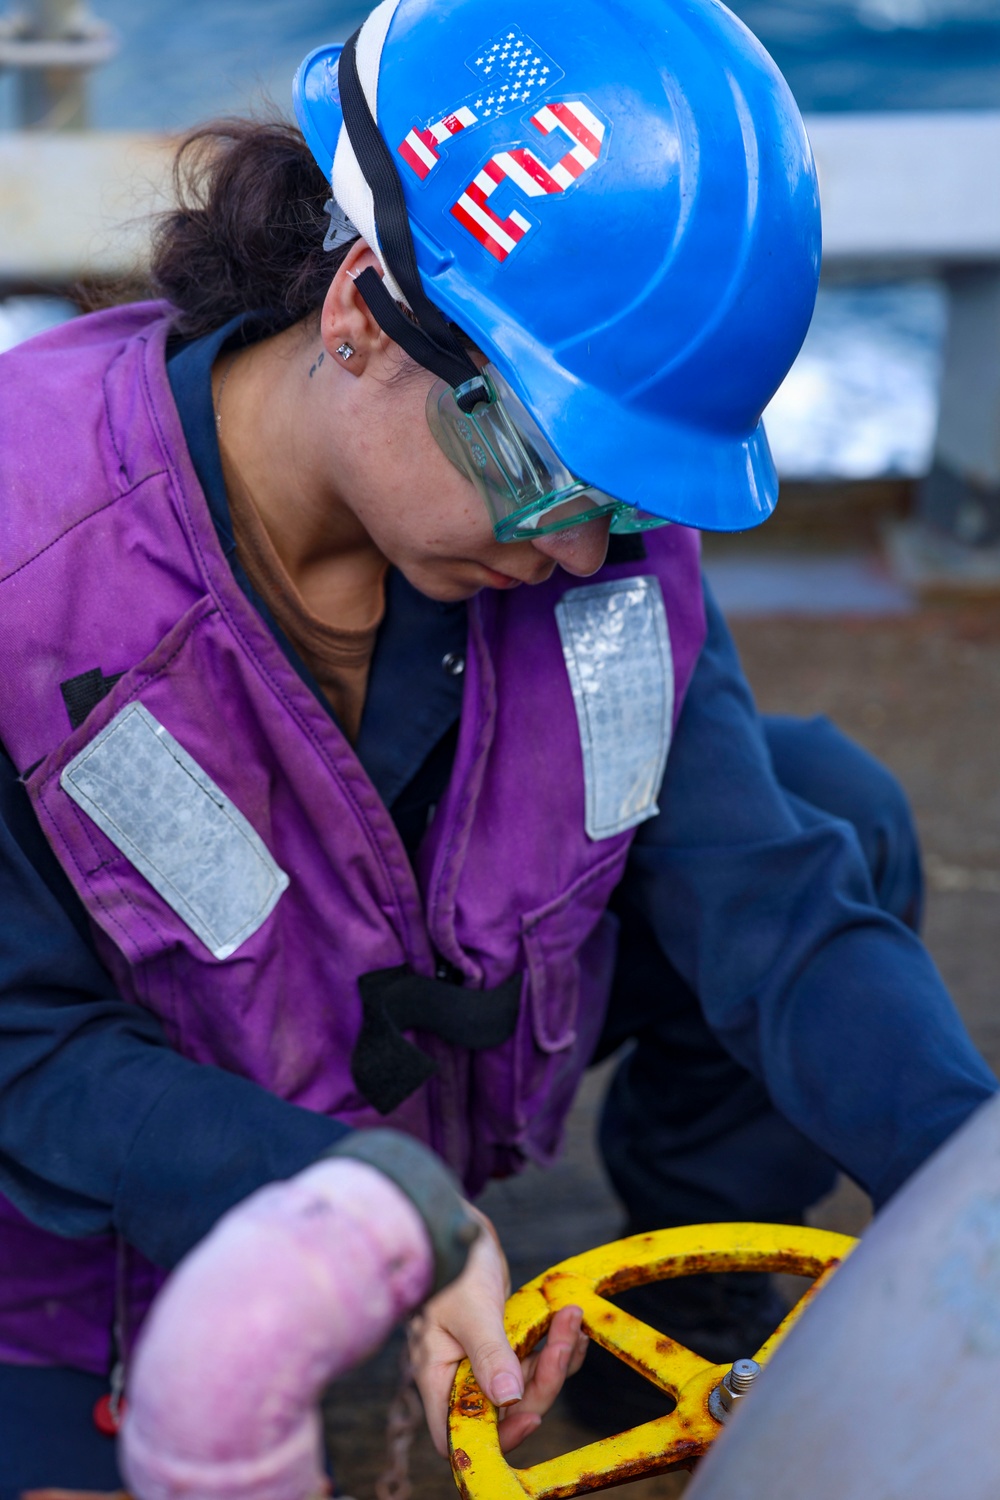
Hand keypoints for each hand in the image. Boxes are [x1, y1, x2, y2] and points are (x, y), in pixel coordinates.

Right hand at [407, 1205, 587, 1455]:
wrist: (455, 1221)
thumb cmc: (452, 1259)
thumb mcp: (470, 1307)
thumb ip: (489, 1354)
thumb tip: (509, 1399)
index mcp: (437, 1375)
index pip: (458, 1434)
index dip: (494, 1438)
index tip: (530, 1417)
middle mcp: (458, 1375)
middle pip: (506, 1409)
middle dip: (542, 1381)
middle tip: (566, 1341)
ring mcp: (483, 1359)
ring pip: (527, 1384)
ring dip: (556, 1357)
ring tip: (572, 1319)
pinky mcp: (504, 1341)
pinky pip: (535, 1359)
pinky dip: (557, 1345)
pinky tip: (572, 1325)